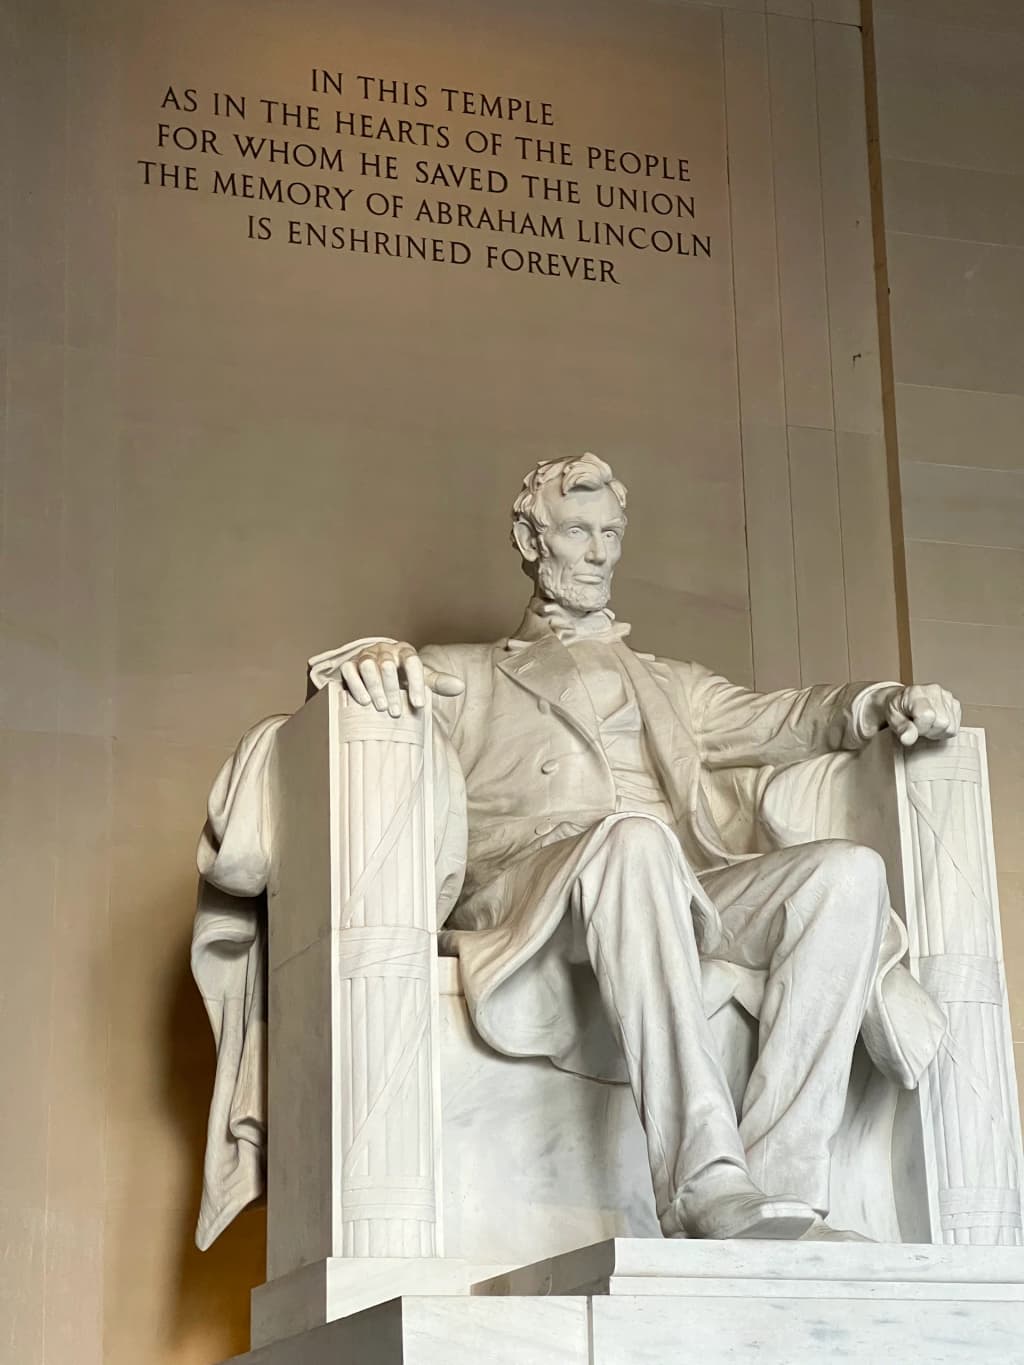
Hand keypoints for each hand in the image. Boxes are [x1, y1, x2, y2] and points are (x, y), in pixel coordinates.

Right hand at [340, 642, 464, 716]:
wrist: (374, 672)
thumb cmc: (401, 677)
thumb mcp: (420, 678)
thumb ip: (438, 682)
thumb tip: (460, 687)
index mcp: (404, 651)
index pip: (412, 662)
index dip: (416, 683)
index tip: (418, 704)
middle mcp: (384, 650)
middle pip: (388, 665)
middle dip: (392, 690)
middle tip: (396, 712)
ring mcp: (365, 656)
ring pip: (368, 665)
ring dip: (375, 687)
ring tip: (380, 707)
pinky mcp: (349, 664)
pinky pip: (350, 670)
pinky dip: (356, 686)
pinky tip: (364, 701)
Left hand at [878, 683, 961, 747]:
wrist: (901, 699)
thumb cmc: (897, 708)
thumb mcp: (892, 718)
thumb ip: (901, 728)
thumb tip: (908, 739)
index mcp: (916, 692)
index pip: (928, 716)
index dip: (920, 728)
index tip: (912, 726)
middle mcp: (934, 691)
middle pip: (943, 723)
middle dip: (929, 731)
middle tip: (918, 725)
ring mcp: (947, 696)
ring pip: (951, 727)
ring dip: (937, 732)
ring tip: (925, 724)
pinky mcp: (955, 703)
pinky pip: (955, 728)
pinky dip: (944, 730)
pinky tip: (934, 723)